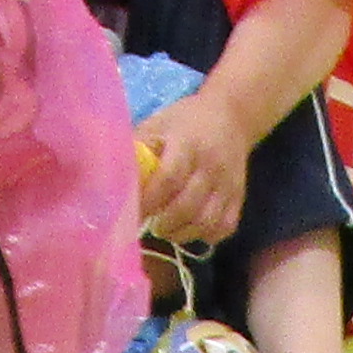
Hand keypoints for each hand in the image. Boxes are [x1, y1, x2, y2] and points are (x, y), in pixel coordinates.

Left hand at [139, 86, 250, 247]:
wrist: (231, 117)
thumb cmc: (185, 122)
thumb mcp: (159, 124)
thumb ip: (139, 149)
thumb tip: (113, 178)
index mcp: (188, 143)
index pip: (169, 178)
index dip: (149, 200)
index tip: (133, 211)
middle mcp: (211, 166)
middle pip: (187, 206)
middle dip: (163, 223)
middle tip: (150, 224)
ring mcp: (228, 184)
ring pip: (206, 223)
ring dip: (182, 233)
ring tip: (167, 228)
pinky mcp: (239, 198)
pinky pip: (224, 227)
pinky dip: (205, 235)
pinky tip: (189, 228)